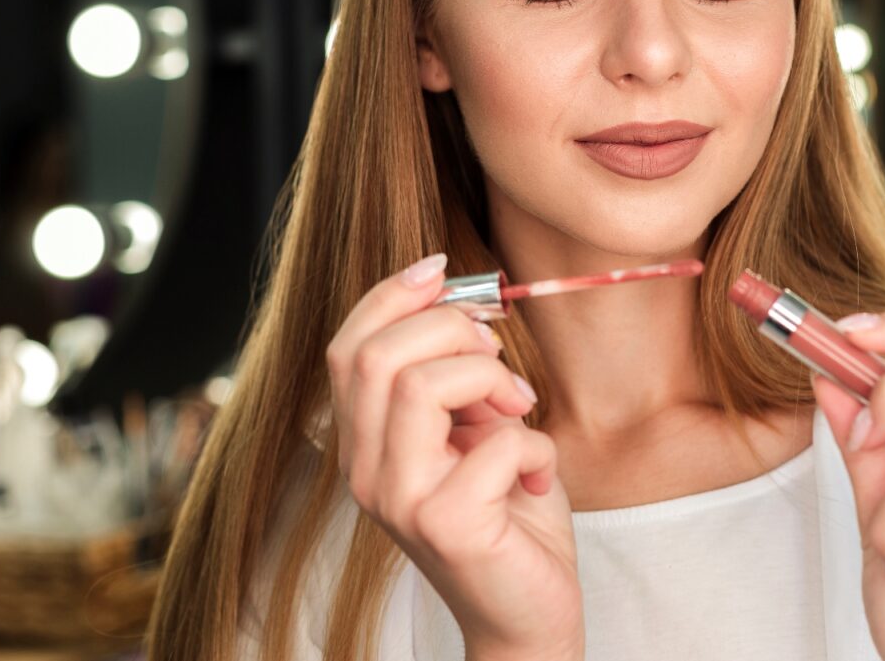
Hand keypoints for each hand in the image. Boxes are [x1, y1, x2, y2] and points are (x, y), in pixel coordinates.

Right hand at [325, 253, 583, 659]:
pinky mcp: (445, 525)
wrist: (529, 613)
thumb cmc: (509, 516)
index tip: (443, 269)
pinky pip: (494, 444)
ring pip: (422, 385)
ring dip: (490, 379)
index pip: (347, 347)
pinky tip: (537, 477)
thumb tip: (467, 308)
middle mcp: (364, 473)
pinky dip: (534, 447)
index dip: (391, 295)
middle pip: (379, 354)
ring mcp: (398, 501)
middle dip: (452, 329)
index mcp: (364, 443)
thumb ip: (459, 379)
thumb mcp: (479, 429)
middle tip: (500, 360)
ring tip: (519, 411)